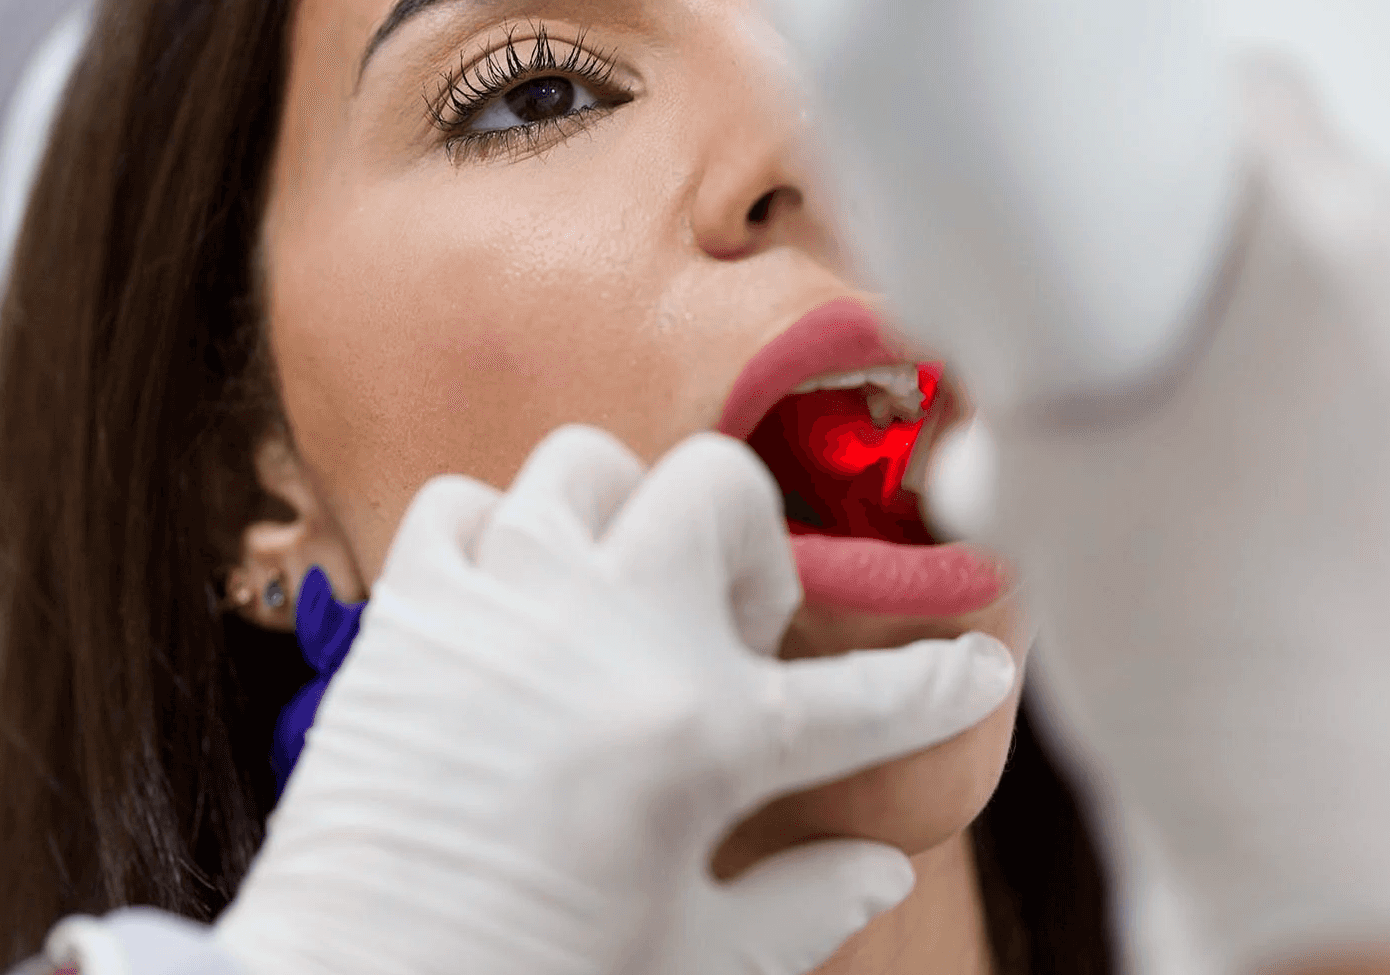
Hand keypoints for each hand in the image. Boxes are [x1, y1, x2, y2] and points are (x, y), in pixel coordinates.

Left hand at [212, 425, 1017, 974]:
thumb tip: (883, 865)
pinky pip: (463, 506)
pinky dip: (494, 540)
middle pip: (720, 486)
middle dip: (751, 544)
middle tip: (731, 631)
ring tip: (615, 602)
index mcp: (706, 737)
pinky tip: (510, 613)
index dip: (943, 682)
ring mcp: (505, 604)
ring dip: (621, 522)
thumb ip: (802, 904)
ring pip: (586, 464)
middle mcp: (612, 635)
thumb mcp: (696, 963)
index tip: (978, 663)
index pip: (869, 698)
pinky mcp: (410, 610)